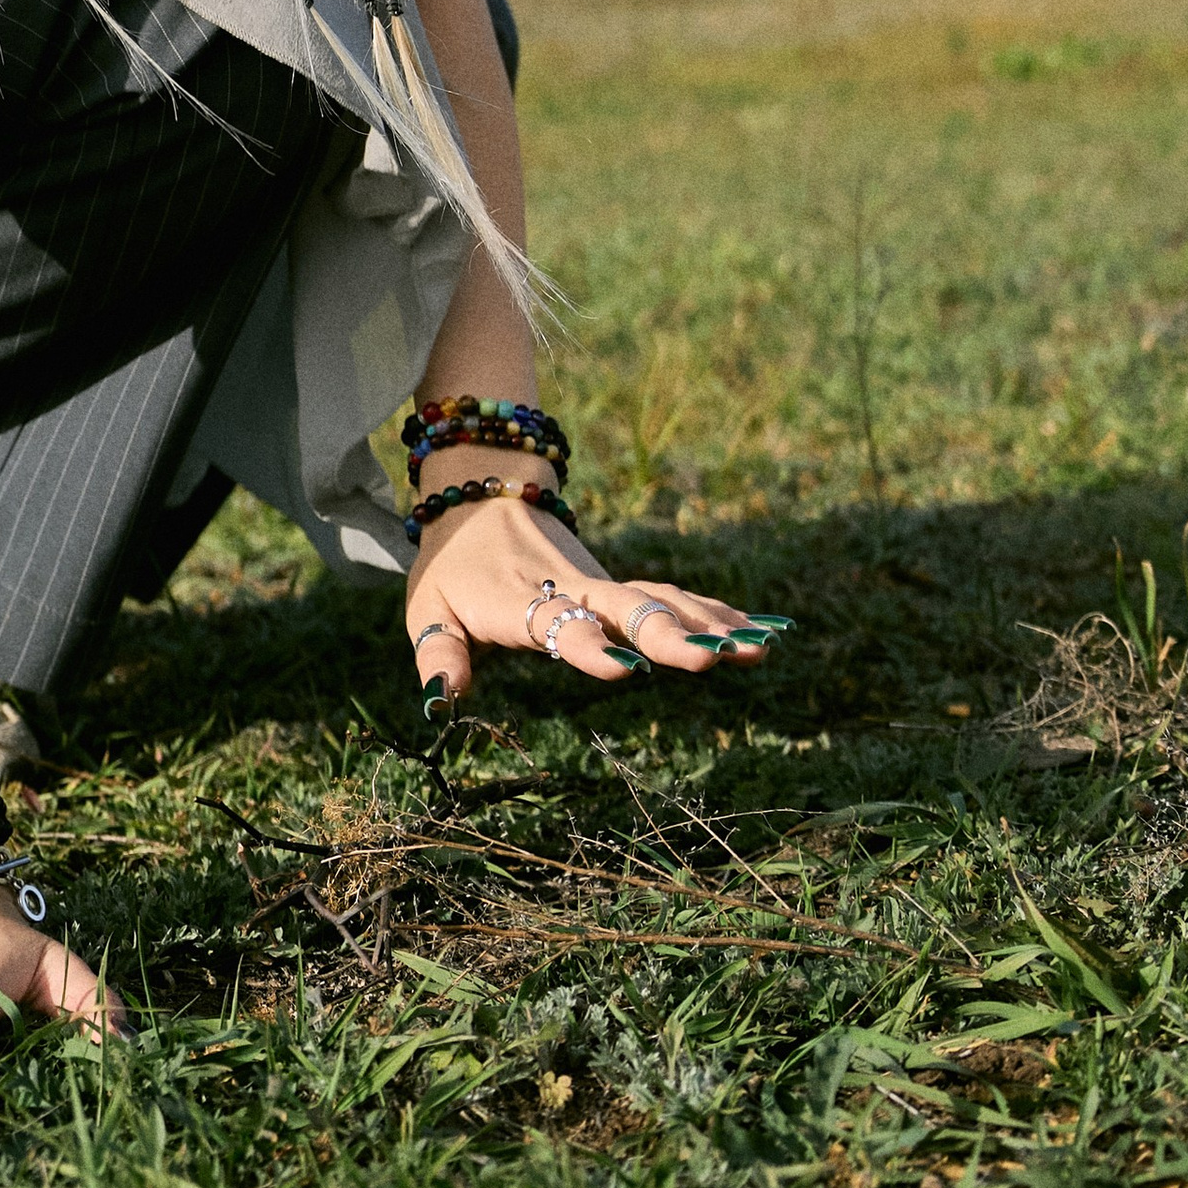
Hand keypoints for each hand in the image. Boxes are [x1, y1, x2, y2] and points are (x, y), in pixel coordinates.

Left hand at [404, 488, 788, 704]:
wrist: (479, 490)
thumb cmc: (452, 562)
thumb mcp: (428, 604)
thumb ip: (439, 651)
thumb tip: (442, 698)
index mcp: (522, 601)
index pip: (558, 626)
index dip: (588, 647)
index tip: (624, 669)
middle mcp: (571, 589)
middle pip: (625, 610)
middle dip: (668, 637)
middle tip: (711, 659)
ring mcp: (601, 583)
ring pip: (659, 599)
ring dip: (707, 623)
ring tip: (758, 646)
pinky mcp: (618, 584)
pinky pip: (670, 596)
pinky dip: (714, 611)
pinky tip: (758, 630)